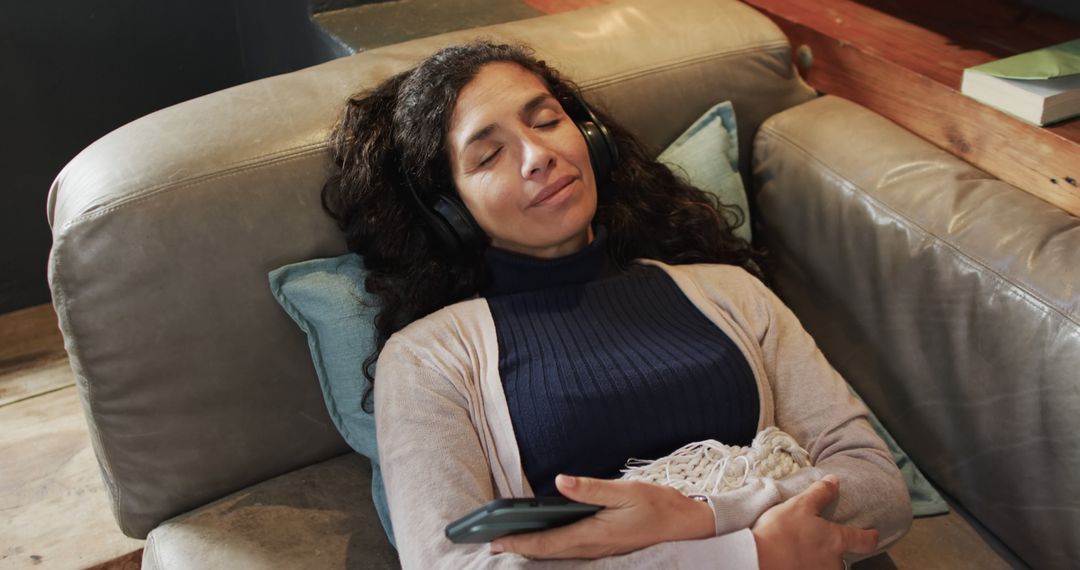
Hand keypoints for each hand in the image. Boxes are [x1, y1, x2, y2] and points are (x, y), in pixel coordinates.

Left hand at [490, 474, 714, 558]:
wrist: (688, 525)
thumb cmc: (658, 506)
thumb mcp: (626, 491)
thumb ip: (591, 488)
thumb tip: (561, 482)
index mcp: (592, 535)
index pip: (545, 543)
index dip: (517, 543)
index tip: (494, 541)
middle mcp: (592, 548)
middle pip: (546, 553)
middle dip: (518, 548)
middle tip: (490, 542)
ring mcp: (599, 551)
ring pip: (558, 554)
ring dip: (533, 548)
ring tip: (509, 540)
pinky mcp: (605, 547)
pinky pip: (570, 551)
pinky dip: (551, 547)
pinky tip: (543, 537)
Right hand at [752, 474, 878, 569]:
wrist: (759, 560)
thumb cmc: (781, 532)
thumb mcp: (800, 505)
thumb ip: (820, 493)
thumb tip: (835, 480)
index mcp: (836, 540)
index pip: (864, 540)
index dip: (870, 537)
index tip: (873, 535)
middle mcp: (834, 562)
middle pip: (842, 559)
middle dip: (833, 554)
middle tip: (818, 546)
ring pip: (826, 568)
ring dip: (818, 563)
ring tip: (802, 556)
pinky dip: (805, 567)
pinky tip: (794, 563)